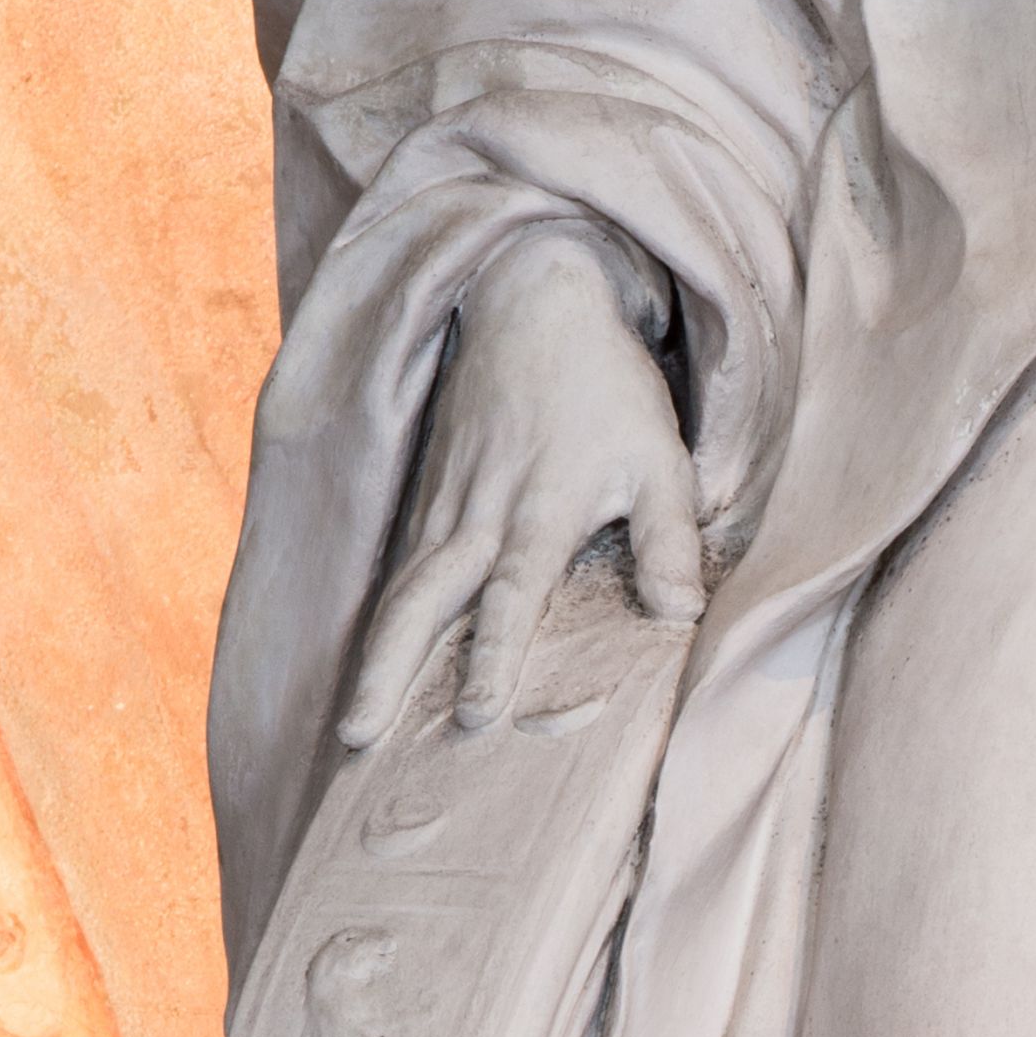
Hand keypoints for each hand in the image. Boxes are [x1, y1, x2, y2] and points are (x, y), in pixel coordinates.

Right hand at [341, 223, 704, 747]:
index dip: (494, 654)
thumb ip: (669, 539)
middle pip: (424, 602)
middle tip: (357, 734)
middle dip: (390, 671)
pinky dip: (383, 619)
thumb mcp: (660, 457)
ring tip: (352, 723)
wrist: (534, 302)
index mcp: (538, 512)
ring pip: (402, 590)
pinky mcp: (430, 494)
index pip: (511, 596)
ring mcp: (445, 504)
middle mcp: (478, 514)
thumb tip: (683, 614)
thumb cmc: (607, 388)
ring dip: (375, 656)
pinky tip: (372, 664)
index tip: (475, 712)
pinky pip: (401, 567)